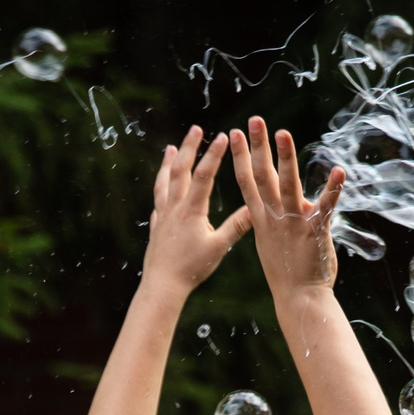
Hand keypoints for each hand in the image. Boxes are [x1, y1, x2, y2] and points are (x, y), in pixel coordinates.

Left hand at [140, 127, 251, 293]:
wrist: (163, 285)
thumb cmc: (192, 268)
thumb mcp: (219, 247)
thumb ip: (237, 226)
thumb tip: (257, 208)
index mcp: (192, 210)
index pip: (204, 175)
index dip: (214, 154)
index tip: (224, 136)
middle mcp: (174, 208)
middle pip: (181, 170)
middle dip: (189, 147)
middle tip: (195, 129)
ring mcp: (163, 215)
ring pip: (165, 182)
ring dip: (169, 162)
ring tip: (171, 148)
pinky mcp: (157, 226)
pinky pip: (158, 198)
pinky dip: (161, 185)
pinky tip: (163, 184)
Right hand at [229, 116, 346, 296]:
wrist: (298, 297)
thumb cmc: (286, 270)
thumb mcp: (272, 240)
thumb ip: (276, 216)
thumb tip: (286, 199)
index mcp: (260, 219)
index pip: (246, 182)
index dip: (241, 157)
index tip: (236, 134)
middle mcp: (273, 218)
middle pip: (262, 176)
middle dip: (257, 147)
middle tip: (254, 120)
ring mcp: (293, 223)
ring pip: (288, 185)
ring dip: (285, 158)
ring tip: (282, 133)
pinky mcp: (315, 231)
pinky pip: (325, 206)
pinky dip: (333, 188)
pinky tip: (339, 169)